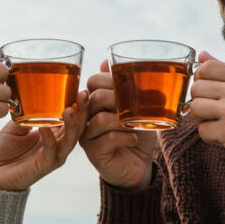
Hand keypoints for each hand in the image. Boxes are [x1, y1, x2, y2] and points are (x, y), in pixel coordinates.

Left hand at [0, 90, 88, 190]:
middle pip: (78, 127)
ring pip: (70, 140)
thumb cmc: (5, 150)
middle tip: (82, 95)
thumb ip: (27, 113)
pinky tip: (45, 127)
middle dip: (82, 111)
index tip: (80, 89)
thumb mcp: (16, 125)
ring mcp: (53, 155)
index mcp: (53, 133)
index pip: (72, 117)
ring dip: (72, 124)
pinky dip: (49, 138)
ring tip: (70, 109)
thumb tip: (32, 95)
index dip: (78, 104)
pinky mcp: (45, 165)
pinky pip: (51, 151)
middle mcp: (58, 144)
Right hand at [78, 60, 155, 189]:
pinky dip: (125, 136)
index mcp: (93, 102)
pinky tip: (133, 138)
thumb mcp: (135, 107)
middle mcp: (85, 117)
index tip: (128, 90)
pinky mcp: (93, 152)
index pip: (93, 82)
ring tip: (134, 125)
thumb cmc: (136, 132)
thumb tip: (107, 60)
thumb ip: (123, 87)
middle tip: (134, 108)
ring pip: (100, 119)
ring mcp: (86, 135)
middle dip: (118, 100)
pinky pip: (107, 138)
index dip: (110, 81)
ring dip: (123, 121)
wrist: (139, 164)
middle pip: (94, 98)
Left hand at [188, 51, 224, 167]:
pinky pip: (202, 130)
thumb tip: (201, 55)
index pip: (206, 67)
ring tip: (216, 121)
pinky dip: (210, 135)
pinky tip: (224, 135)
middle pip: (196, 88)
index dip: (200, 79)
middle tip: (212, 109)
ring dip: (201, 118)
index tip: (208, 90)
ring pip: (195, 108)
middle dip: (200, 100)